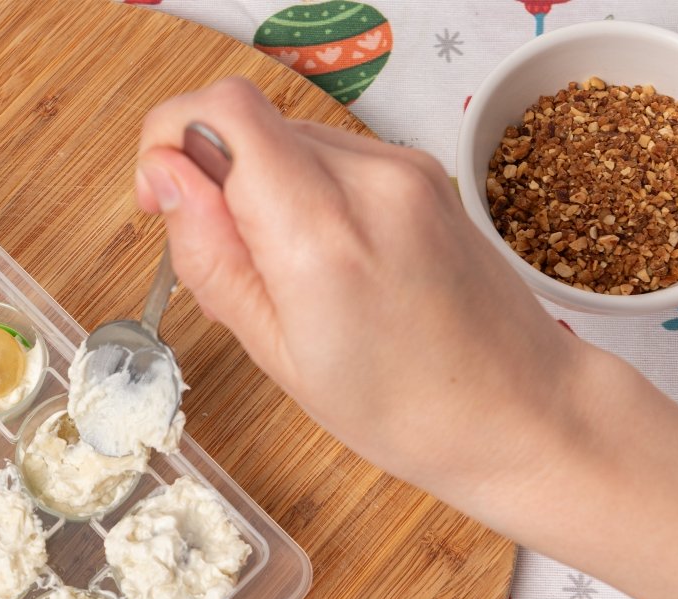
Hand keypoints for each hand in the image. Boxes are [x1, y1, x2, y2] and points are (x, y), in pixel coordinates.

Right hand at [136, 77, 579, 495]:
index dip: (169, 138)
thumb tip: (165, 176)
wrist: (517, 408)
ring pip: (286, 136)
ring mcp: (403, 167)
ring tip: (281, 273)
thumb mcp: (274, 351)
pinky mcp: (420, 169)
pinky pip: (330, 155)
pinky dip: (300, 192)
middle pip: (248, 119)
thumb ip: (210, 254)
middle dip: (210, 177)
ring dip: (257, 187)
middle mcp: (369, 179)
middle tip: (226, 262)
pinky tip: (319, 260)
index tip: (160, 197)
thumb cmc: (400, 408)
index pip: (221, 111)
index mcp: (321, 235)